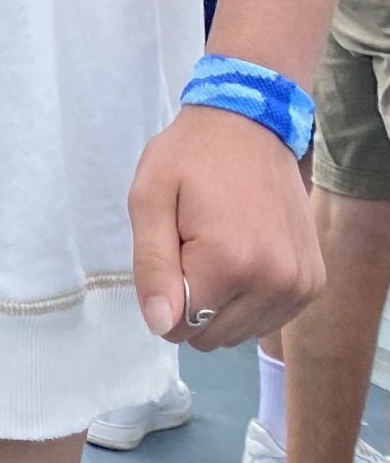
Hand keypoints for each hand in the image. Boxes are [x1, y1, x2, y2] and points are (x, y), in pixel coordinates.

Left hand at [127, 105, 322, 351]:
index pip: (179, 325)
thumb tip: (162, 325)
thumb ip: (152, 266)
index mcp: (230, 263)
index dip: (165, 293)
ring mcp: (300, 287)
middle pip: (210, 336)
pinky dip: (247, 299)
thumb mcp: (149, 199)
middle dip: (192, 299)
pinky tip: (243, 257)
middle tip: (193, 245)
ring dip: (221, 302)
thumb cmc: (190, 157)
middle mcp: (274, 282)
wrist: (251, 127)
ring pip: (238, 333)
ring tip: (219, 246)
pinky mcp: (313, 284)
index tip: (173, 248)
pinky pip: (265, 320)